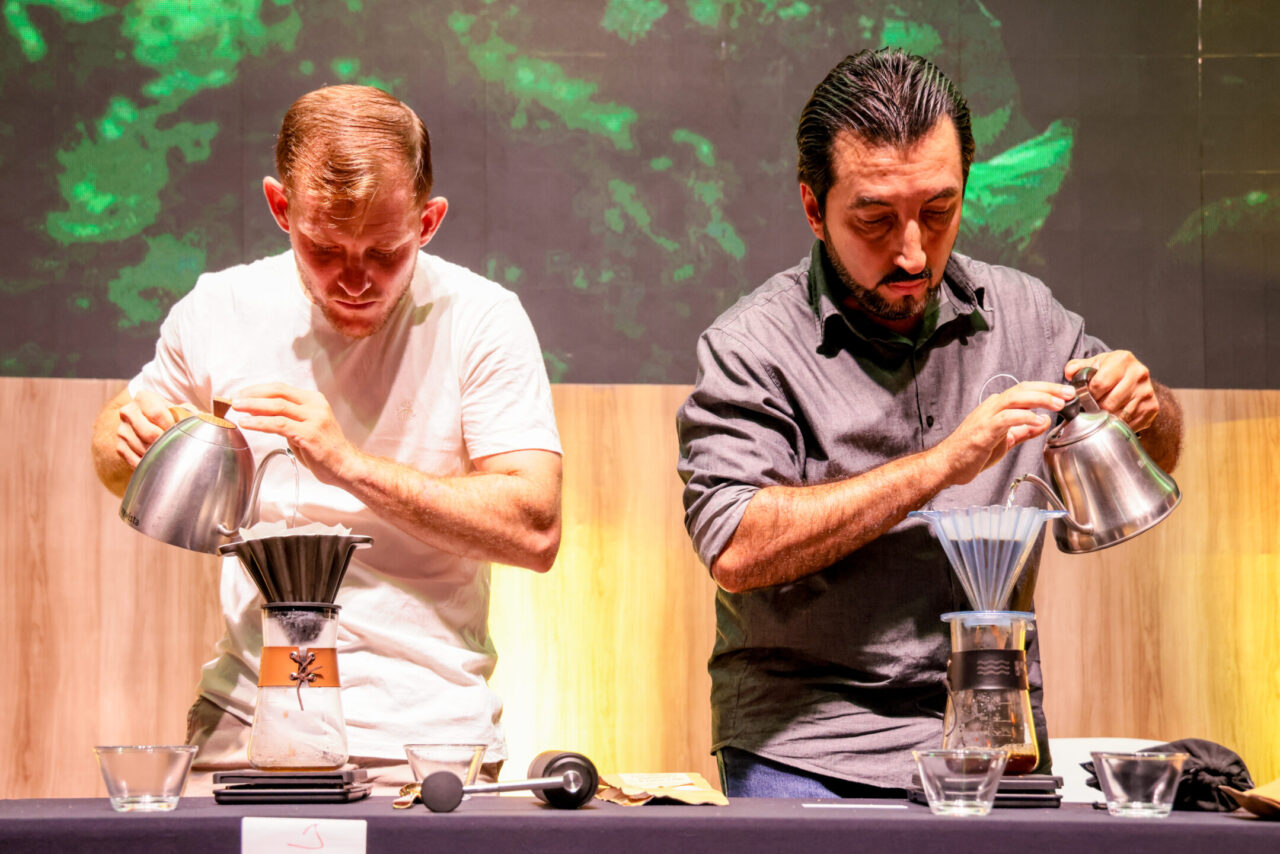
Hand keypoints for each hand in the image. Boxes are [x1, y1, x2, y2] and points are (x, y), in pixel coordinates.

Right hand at [116, 388, 180, 467]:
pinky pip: (135, 460)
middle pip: (150, 433)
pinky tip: (157, 459)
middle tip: (175, 444)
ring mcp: (122, 430)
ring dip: (158, 453)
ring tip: (167, 450)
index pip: (157, 413)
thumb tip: (199, 420)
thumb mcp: (179, 409)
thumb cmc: (169, 416)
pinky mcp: (120, 447)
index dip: (171, 426)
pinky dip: (149, 463)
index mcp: (143, 398)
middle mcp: (128, 412)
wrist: (148, 423)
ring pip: (143, 448)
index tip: (179, 432)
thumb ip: (188, 413)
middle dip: (165, 442)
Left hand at [232, 383, 356, 484]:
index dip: (259, 390)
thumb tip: (262, 413)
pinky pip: (279, 424)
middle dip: (253, 394)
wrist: (346, 466)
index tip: (242, 394)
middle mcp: (315, 406)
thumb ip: (288, 419)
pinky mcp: (308, 433)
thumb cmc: (326, 450)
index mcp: (314, 401)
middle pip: (278, 392)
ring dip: (253, 406)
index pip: (282, 388)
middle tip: (235, 399)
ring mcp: (313, 419)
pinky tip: (247, 423)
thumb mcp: (306, 427)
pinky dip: (260, 422)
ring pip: (277, 406)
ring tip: (237, 409)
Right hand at [934, 381, 1074, 484]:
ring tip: (1058, 404)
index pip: (1025, 390)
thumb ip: (1024, 430)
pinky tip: (1039, 421)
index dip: (1047, 389)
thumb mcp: (1005, 440)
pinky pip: (1007, 418)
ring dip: (1040, 399)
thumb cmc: (971, 452)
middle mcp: (992, 407)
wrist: (947, 465)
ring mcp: (987, 417)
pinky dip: (1025, 417)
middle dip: (1049, 389)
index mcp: (997, 407)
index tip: (1066, 393)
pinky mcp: (984, 430)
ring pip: (1016, 398)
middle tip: (1068, 393)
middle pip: (1023, 389)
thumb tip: (1044, 421)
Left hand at [1065, 350, 1157, 431]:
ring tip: (1100, 413)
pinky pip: (1130, 423)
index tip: (1083, 399)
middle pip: (1109, 402)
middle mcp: (1139, 373)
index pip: (1099, 384)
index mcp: (1123, 360)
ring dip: (1106, 418)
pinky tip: (1113, 418)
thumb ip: (1077, 367)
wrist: (1135, 378)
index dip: (1087, 395)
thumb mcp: (1094, 364)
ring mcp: (1147, 391)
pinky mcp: (1152, 407)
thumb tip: (1070, 374)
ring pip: (1119, 415)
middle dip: (1095, 408)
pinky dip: (1118, 424)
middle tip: (1089, 409)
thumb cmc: (1111, 371)